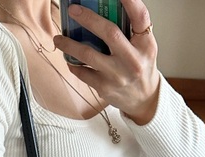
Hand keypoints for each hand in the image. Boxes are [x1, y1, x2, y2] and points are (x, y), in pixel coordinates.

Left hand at [53, 0, 159, 124]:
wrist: (142, 99)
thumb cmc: (139, 67)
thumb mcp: (142, 47)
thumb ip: (129, 31)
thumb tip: (101, 11)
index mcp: (145, 44)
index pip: (140, 17)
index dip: (130, 2)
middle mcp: (133, 60)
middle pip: (109, 33)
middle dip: (88, 19)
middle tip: (73, 10)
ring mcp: (118, 75)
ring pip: (89, 55)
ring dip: (69, 45)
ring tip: (58, 38)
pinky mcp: (105, 88)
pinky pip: (83, 73)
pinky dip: (73, 65)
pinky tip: (69, 59)